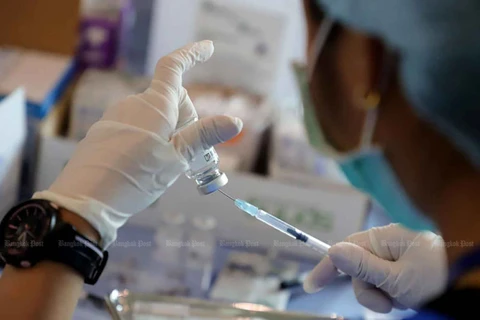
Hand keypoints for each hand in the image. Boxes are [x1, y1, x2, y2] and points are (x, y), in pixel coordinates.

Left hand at [33, 41, 242, 247]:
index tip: (208, 48)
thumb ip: (204, 136)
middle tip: (190, 153)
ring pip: (154, 116)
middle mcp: (134, 104)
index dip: (192, 54)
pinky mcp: (106, 132)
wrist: (86, 200)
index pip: (173, 67)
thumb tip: (235, 121)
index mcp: (154, 106)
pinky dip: (150, 138)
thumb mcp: (176, 159)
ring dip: (168, 132)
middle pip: (170, 100)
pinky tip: (145, 166)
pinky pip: (136, 127)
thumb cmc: (134, 178)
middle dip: (186, 119)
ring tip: (167, 165)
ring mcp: (117, 117)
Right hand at [303, 224, 447, 312]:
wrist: (469, 279)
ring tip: (406, 298)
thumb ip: (362, 266)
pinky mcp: (403, 265)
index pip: (343, 250)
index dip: (326, 267)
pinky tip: (409, 296)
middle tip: (389, 303)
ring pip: (372, 280)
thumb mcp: (396, 278)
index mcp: (382, 238)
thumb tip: (332, 250)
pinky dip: (393, 294)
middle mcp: (386, 243)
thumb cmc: (437, 277)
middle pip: (357, 271)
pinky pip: (386, 282)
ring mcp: (395, 254)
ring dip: (384, 295)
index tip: (310, 285)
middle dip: (369, 291)